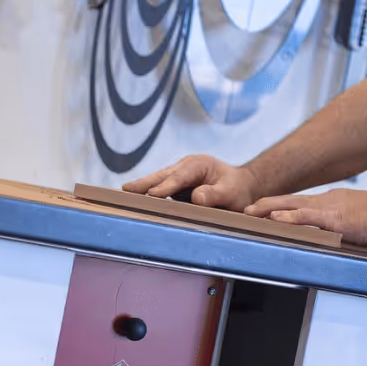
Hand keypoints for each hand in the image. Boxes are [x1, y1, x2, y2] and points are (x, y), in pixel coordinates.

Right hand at [123, 155, 262, 211]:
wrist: (242, 187)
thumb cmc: (238, 190)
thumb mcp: (231, 193)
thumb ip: (215, 194)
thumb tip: (196, 197)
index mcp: (199, 164)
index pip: (180, 176)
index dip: (167, 186)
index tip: (153, 194)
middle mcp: (186, 167)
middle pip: (163, 175)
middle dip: (145, 182)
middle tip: (126, 190)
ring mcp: (180, 176)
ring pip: (159, 181)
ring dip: (142, 187)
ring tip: (124, 194)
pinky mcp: (177, 186)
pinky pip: (161, 190)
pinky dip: (149, 194)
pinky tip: (136, 201)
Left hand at [244, 189, 366, 248]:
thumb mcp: (359, 222)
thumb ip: (344, 228)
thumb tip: (338, 239)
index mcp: (333, 202)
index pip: (301, 203)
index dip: (281, 206)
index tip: (264, 209)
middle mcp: (328, 201)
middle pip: (291, 200)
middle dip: (267, 204)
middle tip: (247, 209)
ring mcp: (330, 207)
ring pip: (293, 205)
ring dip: (270, 208)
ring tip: (250, 212)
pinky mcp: (335, 217)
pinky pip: (307, 216)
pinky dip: (289, 216)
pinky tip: (275, 218)